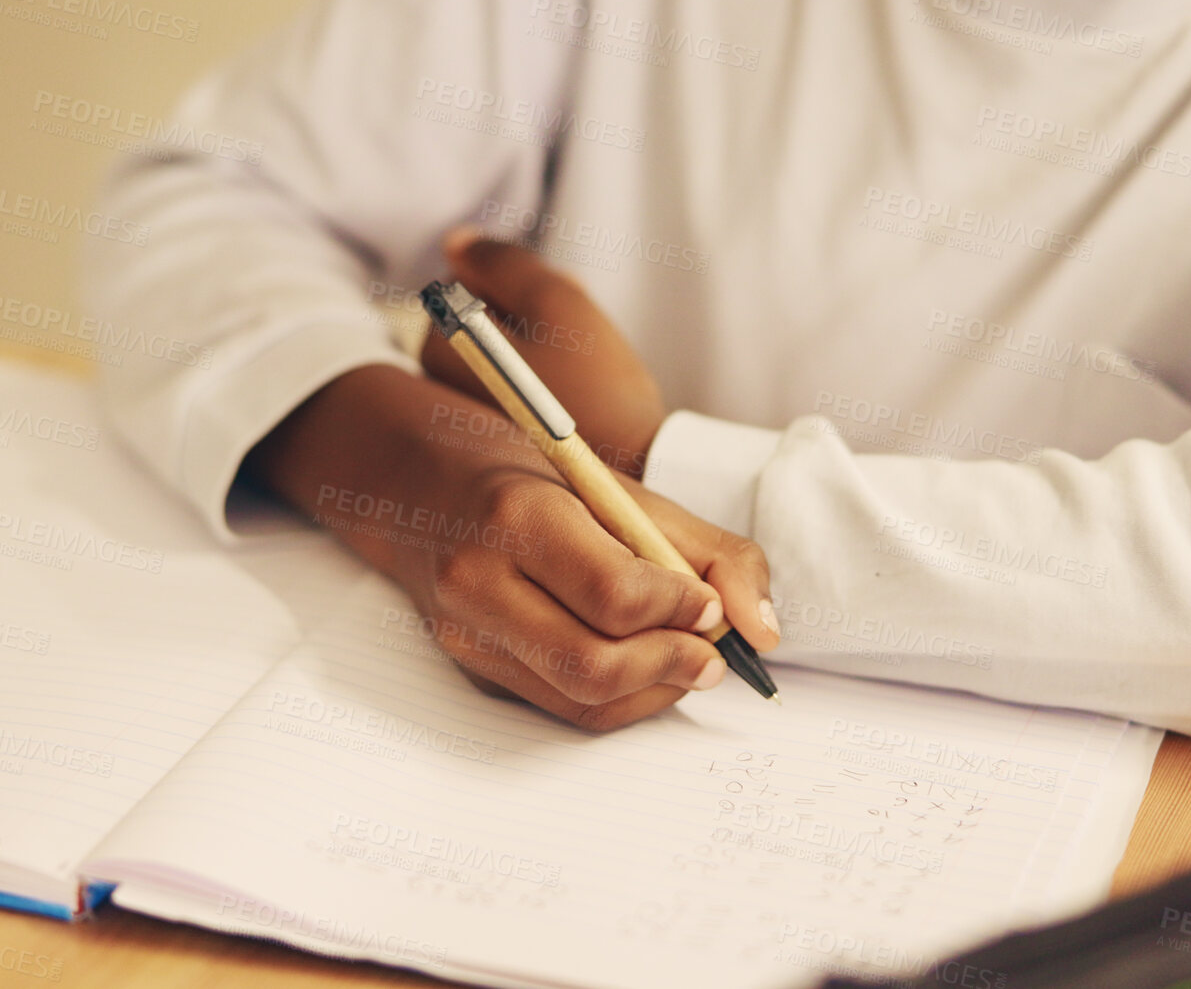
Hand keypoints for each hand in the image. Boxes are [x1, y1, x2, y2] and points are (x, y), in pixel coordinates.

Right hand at [243, 365, 779, 730]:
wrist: (426, 489)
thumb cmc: (539, 482)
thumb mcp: (628, 492)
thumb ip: (715, 552)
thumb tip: (764, 631)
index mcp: (518, 514)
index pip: (614, 594)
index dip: (681, 610)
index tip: (710, 605)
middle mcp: (479, 579)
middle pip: (593, 664)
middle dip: (672, 666)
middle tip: (712, 652)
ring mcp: (466, 633)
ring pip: (580, 700)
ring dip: (654, 691)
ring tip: (687, 659)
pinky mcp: (471, 668)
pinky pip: (561, 707)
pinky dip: (621, 700)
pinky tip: (646, 669)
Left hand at [421, 228, 667, 477]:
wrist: (631, 463)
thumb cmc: (594, 383)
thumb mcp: (551, 298)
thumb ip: (501, 260)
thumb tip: (456, 241)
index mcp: (439, 348)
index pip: (467, 283)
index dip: (518, 286)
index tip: (552, 314)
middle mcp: (439, 384)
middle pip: (482, 315)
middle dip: (529, 312)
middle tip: (573, 339)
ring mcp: (466, 411)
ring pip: (504, 345)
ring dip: (543, 339)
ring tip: (582, 366)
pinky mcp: (499, 430)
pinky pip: (517, 380)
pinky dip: (544, 374)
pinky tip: (577, 392)